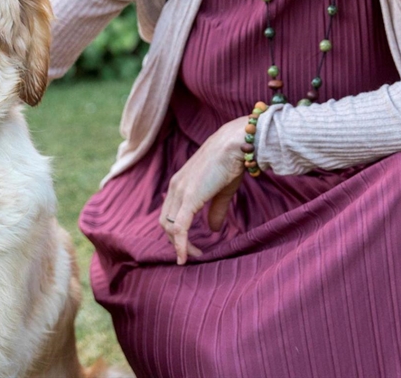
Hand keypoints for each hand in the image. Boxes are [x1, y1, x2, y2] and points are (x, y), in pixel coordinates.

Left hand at [159, 116, 248, 264]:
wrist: (235, 144)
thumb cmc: (231, 163)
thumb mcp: (222, 191)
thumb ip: (216, 210)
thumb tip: (214, 229)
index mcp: (180, 184)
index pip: (169, 213)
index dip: (176, 232)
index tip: (190, 245)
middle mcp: (175, 187)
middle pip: (165, 222)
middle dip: (175, 242)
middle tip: (192, 254)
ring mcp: (180, 191)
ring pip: (170, 226)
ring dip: (180, 245)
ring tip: (194, 255)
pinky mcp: (189, 196)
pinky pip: (179, 226)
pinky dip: (180, 244)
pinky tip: (185, 257)